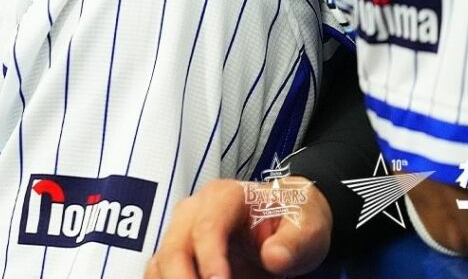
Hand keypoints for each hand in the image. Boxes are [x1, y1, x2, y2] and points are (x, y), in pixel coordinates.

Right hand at [145, 177, 332, 278]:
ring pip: (161, 264)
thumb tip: (273, 256)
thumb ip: (294, 242)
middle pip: (174, 248)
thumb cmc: (293, 219)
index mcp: (225, 196)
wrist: (286, 219)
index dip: (210, 260)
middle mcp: (195, 211)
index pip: (208, 226)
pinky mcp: (179, 255)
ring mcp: (182, 232)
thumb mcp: (308, 227)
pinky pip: (160, 274)